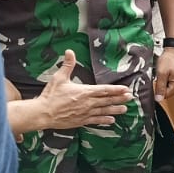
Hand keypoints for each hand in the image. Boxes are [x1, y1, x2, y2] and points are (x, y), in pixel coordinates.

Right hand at [9, 51, 132, 133]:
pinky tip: (111, 121)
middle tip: (130, 98)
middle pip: (107, 100)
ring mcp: (85, 113)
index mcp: (84, 92)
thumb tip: (69, 51)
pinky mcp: (81, 121)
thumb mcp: (59, 78)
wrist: (43, 113)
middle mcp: (87, 103)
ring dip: (115, 110)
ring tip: (124, 109)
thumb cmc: (51, 95)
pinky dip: (104, 120)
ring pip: (103, 111)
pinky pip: (95, 120)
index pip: (104, 90)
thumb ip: (67, 65)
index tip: (126, 89)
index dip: (116, 90)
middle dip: (119, 99)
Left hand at [153, 47, 173, 101]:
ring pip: (170, 87)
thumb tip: (159, 99)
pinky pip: (173, 82)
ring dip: (165, 82)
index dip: (159, 90)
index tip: (156, 82)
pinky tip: (168, 73)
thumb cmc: (169, 58)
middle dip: (162, 85)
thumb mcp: (161, 73)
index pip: (166, 95)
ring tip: (165, 73)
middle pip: (169, 91)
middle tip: (161, 75)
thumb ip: (160, 87)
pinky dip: (168, 79)